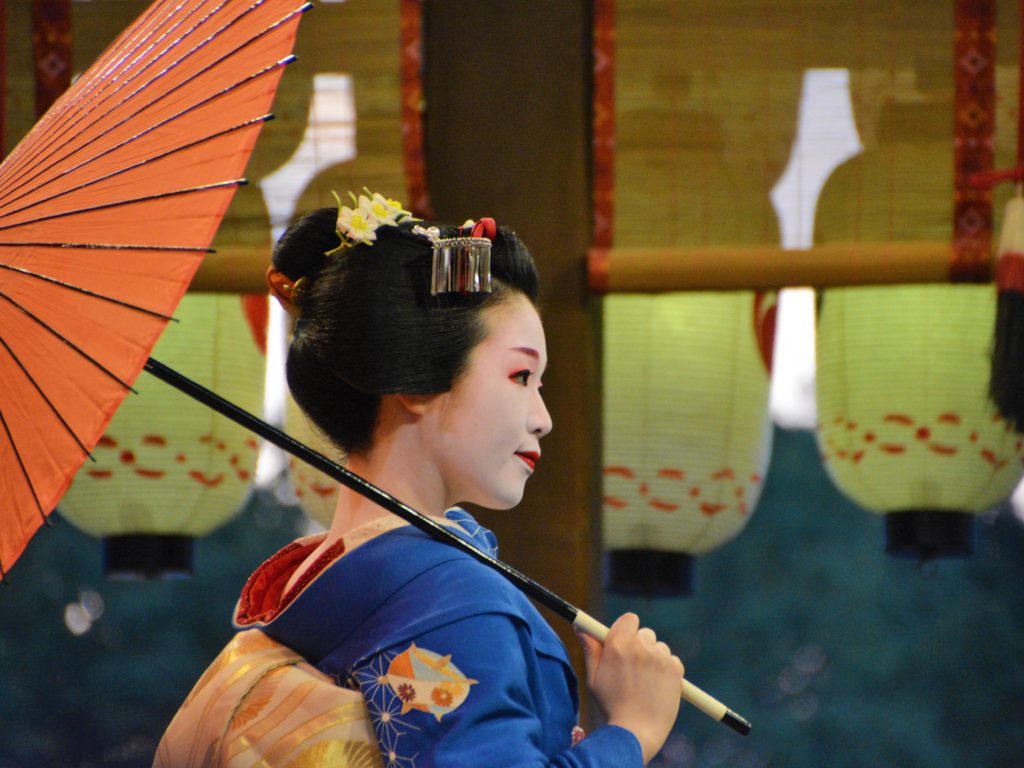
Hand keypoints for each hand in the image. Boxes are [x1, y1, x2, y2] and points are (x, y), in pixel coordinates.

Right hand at [577, 613, 683, 764]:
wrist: (636, 732)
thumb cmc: (610, 705)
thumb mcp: (592, 677)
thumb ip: (590, 648)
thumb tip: (580, 626)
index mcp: (618, 645)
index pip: (629, 619)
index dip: (626, 630)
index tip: (623, 642)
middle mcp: (640, 646)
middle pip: (644, 633)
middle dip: (639, 645)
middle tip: (632, 668)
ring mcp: (660, 657)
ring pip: (658, 647)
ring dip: (653, 658)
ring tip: (644, 683)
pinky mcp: (675, 669)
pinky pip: (672, 660)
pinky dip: (666, 670)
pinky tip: (656, 687)